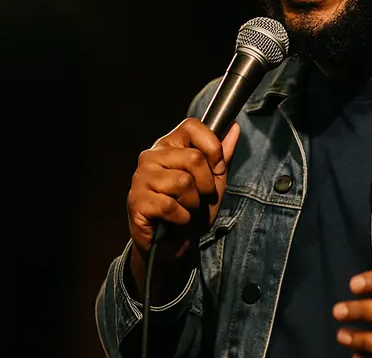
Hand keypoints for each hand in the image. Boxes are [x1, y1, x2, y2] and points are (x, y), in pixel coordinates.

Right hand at [127, 118, 239, 261]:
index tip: (216, 169)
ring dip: (193, 203)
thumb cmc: (191, 209)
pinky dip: (182, 217)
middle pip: (194, 158)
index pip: (192, 126)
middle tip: (199, 198)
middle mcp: (152, 155)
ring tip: (186, 209)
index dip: (212, 147)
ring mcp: (141, 177)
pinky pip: (170, 205)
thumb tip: (234, 127)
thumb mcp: (214, 182)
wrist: (172, 244)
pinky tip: (176, 219)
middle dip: (207, 184)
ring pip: (183, 182)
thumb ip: (222, 155)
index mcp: (170, 145)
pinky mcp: (136, 200)